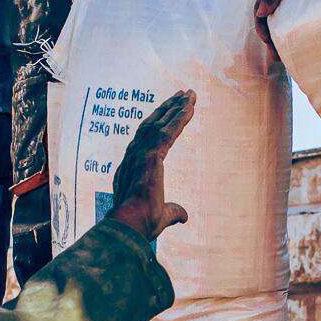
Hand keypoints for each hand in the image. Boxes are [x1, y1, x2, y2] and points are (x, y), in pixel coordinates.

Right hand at [106, 90, 194, 238]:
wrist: (130, 225)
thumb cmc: (141, 223)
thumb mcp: (161, 215)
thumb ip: (173, 211)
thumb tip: (184, 217)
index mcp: (132, 167)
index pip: (146, 139)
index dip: (158, 123)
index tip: (169, 111)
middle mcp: (133, 156)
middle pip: (152, 125)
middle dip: (167, 108)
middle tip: (182, 95)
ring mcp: (140, 154)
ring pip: (160, 124)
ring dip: (176, 108)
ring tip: (189, 95)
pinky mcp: (151, 156)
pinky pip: (168, 131)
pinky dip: (179, 117)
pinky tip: (190, 106)